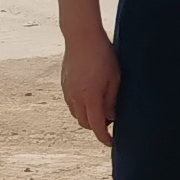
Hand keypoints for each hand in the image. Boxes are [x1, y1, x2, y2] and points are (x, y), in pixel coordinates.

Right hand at [60, 27, 120, 145]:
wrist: (81, 36)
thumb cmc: (103, 54)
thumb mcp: (115, 77)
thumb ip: (112, 99)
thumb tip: (112, 117)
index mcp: (90, 97)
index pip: (97, 126)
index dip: (104, 138)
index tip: (111, 143)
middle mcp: (76, 98)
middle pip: (85, 123)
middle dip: (97, 127)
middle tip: (110, 122)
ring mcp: (68, 91)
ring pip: (77, 114)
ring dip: (88, 117)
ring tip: (102, 108)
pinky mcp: (64, 84)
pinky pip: (71, 103)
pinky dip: (81, 107)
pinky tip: (90, 97)